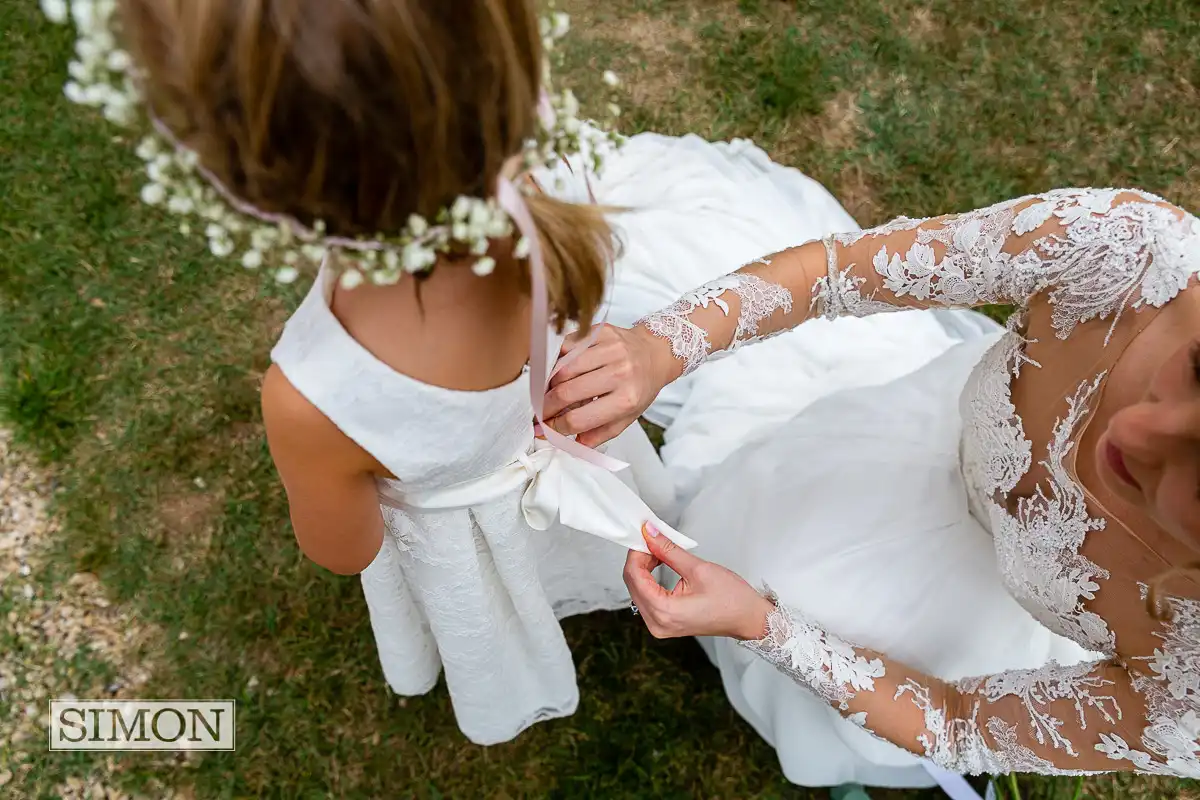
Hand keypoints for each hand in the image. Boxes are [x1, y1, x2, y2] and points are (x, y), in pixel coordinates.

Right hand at [544, 324, 675, 447]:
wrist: (654, 353)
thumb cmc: (640, 386)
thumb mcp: (626, 418)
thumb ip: (598, 434)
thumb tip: (569, 443)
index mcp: (627, 399)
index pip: (578, 419)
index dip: (555, 427)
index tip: (543, 428)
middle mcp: (620, 372)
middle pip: (566, 393)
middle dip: (546, 406)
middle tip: (540, 412)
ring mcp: (610, 348)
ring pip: (562, 369)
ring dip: (550, 384)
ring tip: (550, 392)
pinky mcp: (600, 331)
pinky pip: (566, 347)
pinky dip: (557, 360)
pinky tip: (560, 370)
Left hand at [624, 522, 774, 640]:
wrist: (749, 618)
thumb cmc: (732, 599)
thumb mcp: (698, 568)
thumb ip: (668, 550)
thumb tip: (649, 534)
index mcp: (665, 612)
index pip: (634, 576)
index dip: (637, 552)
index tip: (644, 535)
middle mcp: (657, 623)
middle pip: (632, 583)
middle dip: (639, 558)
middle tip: (653, 539)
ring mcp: (660, 626)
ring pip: (638, 590)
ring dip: (644, 568)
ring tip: (659, 550)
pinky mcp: (664, 623)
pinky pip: (647, 598)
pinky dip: (649, 579)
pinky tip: (659, 564)